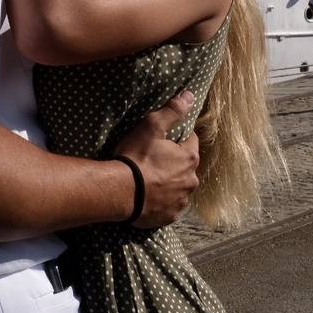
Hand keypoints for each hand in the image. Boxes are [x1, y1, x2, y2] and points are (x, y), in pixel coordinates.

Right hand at [112, 91, 199, 228]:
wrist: (120, 192)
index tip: (163, 140)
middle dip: (175, 163)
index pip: (191, 141)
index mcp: (190, 158)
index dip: (178, 138)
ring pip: (179, 187)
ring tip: (149, 180)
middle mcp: (191, 181)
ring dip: (169, 183)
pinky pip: (169, 205)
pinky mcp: (169, 216)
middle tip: (153, 160)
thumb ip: (172, 111)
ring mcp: (181, 201)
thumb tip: (190, 95)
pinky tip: (148, 196)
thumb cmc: (136, 157)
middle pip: (186, 166)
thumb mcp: (151, 127)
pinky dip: (162, 201)